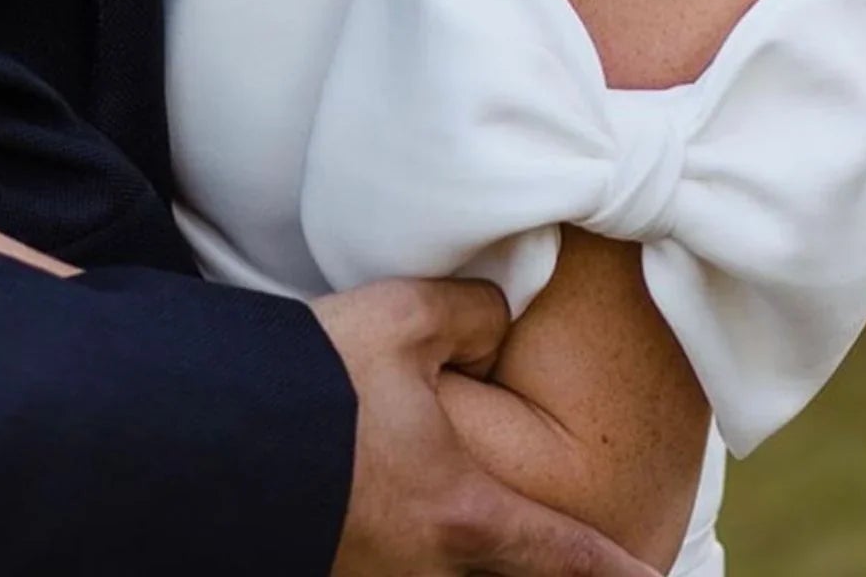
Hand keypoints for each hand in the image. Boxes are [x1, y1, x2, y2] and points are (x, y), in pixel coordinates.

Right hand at [314, 280, 655, 576]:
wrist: (214, 438)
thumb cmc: (316, 385)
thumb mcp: (405, 321)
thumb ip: (472, 314)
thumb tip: (497, 321)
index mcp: (465, 515)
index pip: (564, 556)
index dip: (615, 570)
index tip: (652, 575)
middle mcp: (428, 568)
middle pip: (504, 574)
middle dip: (531, 557)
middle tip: (562, 543)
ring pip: (443, 569)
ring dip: (458, 544)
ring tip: (442, 500)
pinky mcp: (329, 569)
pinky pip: (389, 564)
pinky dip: (401, 544)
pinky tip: (373, 499)